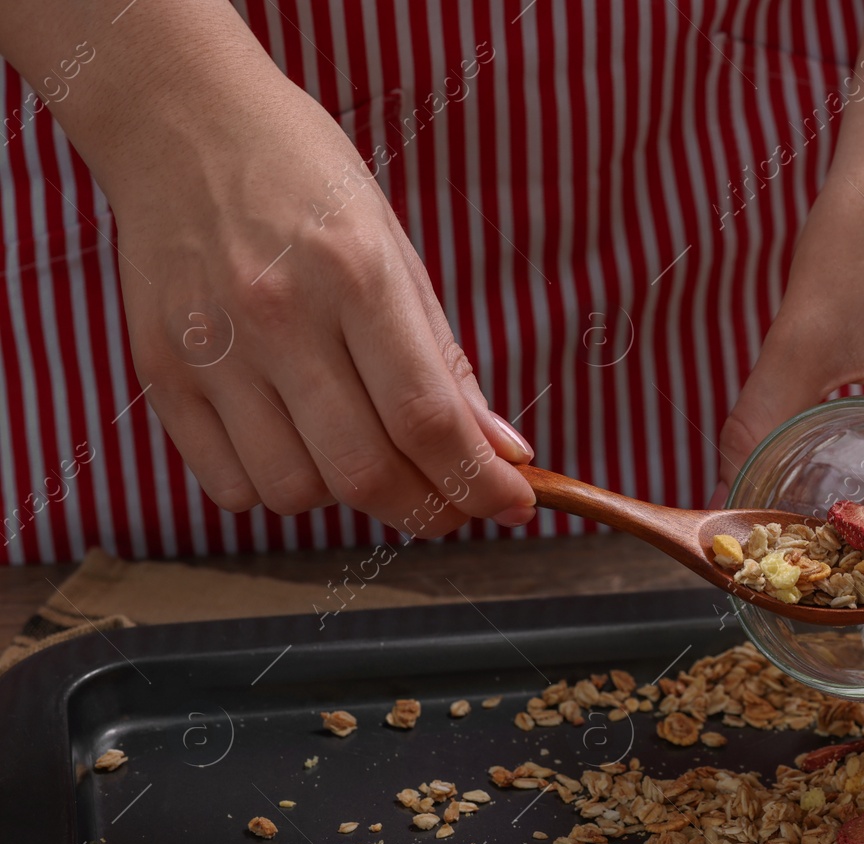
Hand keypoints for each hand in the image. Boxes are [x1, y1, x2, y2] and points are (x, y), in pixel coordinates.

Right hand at [103, 66, 535, 536]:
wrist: (178, 121)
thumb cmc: (306, 183)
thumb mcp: (394, 250)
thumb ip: (445, 360)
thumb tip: (500, 451)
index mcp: (355, 275)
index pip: (427, 418)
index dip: (480, 482)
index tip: (514, 504)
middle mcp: (278, 316)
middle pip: (364, 472)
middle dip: (430, 510)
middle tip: (457, 505)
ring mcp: (210, 349)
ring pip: (295, 493)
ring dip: (348, 499)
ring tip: (363, 451)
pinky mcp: (158, 372)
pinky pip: (227, 486)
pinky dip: (276, 490)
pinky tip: (297, 445)